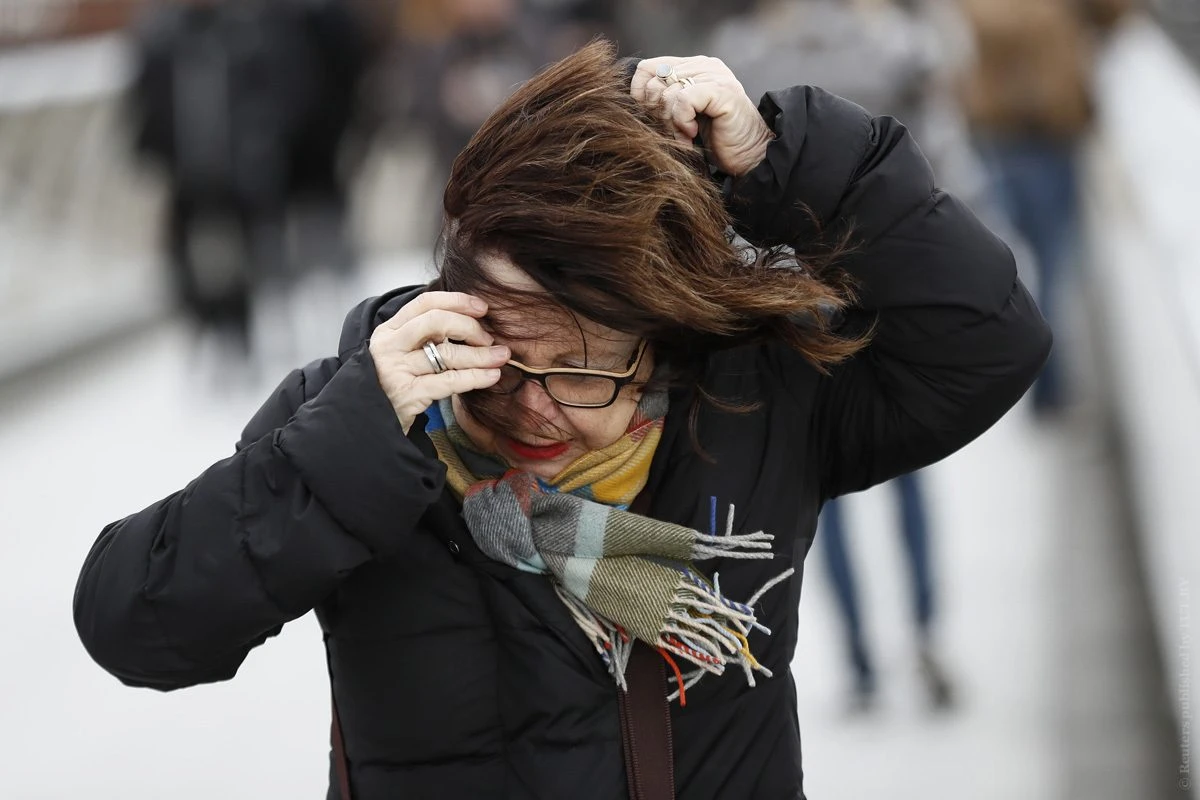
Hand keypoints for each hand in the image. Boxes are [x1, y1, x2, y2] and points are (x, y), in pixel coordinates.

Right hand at [368, 292, 508, 433]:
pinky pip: (449, 381)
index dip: (457, 301)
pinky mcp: (407, 394)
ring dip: (480, 355)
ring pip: (447, 353)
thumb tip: (470, 324)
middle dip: (470, 327)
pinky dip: (475, 377)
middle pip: (437, 322)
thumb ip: (425, 338)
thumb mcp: (400, 355)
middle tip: (489, 340)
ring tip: (501, 357)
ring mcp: (396, 369)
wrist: (369, 423)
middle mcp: (390, 346)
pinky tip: (492, 376)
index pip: (425, 303)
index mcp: (389, 330)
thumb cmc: (392, 386)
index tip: (482, 308)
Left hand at [630, 56, 774, 176]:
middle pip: (655, 82)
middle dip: (657, 114)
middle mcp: (703, 66)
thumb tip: (634, 99)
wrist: (750, 155)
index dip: (640, 95)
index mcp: (693, 67)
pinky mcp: (721, 91)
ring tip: (684, 137)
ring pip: (668, 93)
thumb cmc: (716, 140)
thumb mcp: (683, 117)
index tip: (651, 118)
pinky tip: (691, 134)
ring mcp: (714, 76)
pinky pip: (683, 100)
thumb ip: (665, 102)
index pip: (648, 69)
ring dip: (671, 123)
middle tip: (672, 132)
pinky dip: (681, 121)